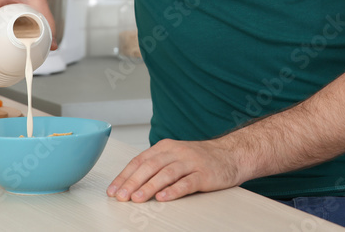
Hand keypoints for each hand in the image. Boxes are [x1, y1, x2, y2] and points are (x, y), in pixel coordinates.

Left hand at [106, 137, 248, 202]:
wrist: (231, 154)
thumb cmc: (199, 159)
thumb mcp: (174, 156)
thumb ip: (155, 167)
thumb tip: (129, 184)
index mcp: (166, 147)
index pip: (140, 160)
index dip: (125, 176)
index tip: (113, 190)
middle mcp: (177, 152)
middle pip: (150, 166)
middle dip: (133, 182)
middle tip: (121, 196)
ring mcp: (191, 162)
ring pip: (166, 173)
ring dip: (150, 186)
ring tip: (137, 198)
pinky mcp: (204, 174)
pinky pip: (187, 182)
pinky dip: (174, 190)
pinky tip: (164, 198)